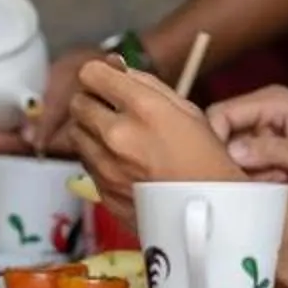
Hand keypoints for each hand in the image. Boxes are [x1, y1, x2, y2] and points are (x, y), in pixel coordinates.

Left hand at [0, 44, 90, 174]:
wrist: (113, 78)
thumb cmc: (94, 73)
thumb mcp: (76, 77)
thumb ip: (56, 108)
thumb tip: (31, 142)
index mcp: (55, 139)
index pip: (7, 147)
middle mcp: (44, 150)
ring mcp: (39, 149)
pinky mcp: (35, 142)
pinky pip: (3, 156)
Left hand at [66, 59, 244, 214]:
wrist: (211, 217)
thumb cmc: (208, 163)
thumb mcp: (188, 112)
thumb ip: (148, 86)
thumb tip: (119, 70)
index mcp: (144, 109)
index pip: (92, 74)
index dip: (100, 75)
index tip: (107, 81)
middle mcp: (118, 135)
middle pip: (78, 103)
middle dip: (92, 101)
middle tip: (111, 109)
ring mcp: (106, 167)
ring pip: (76, 134)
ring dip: (91, 131)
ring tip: (117, 139)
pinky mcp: (101, 191)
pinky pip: (85, 164)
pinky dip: (97, 159)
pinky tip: (122, 164)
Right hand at [210, 86, 287, 205]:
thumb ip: (270, 153)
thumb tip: (232, 152)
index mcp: (272, 103)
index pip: (220, 114)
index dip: (212, 141)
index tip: (216, 169)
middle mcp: (266, 117)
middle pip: (224, 138)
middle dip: (233, 164)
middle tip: (254, 181)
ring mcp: (270, 138)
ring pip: (236, 158)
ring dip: (249, 177)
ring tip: (279, 183)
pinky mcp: (276, 157)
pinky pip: (252, 171)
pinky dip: (260, 184)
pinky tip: (284, 188)